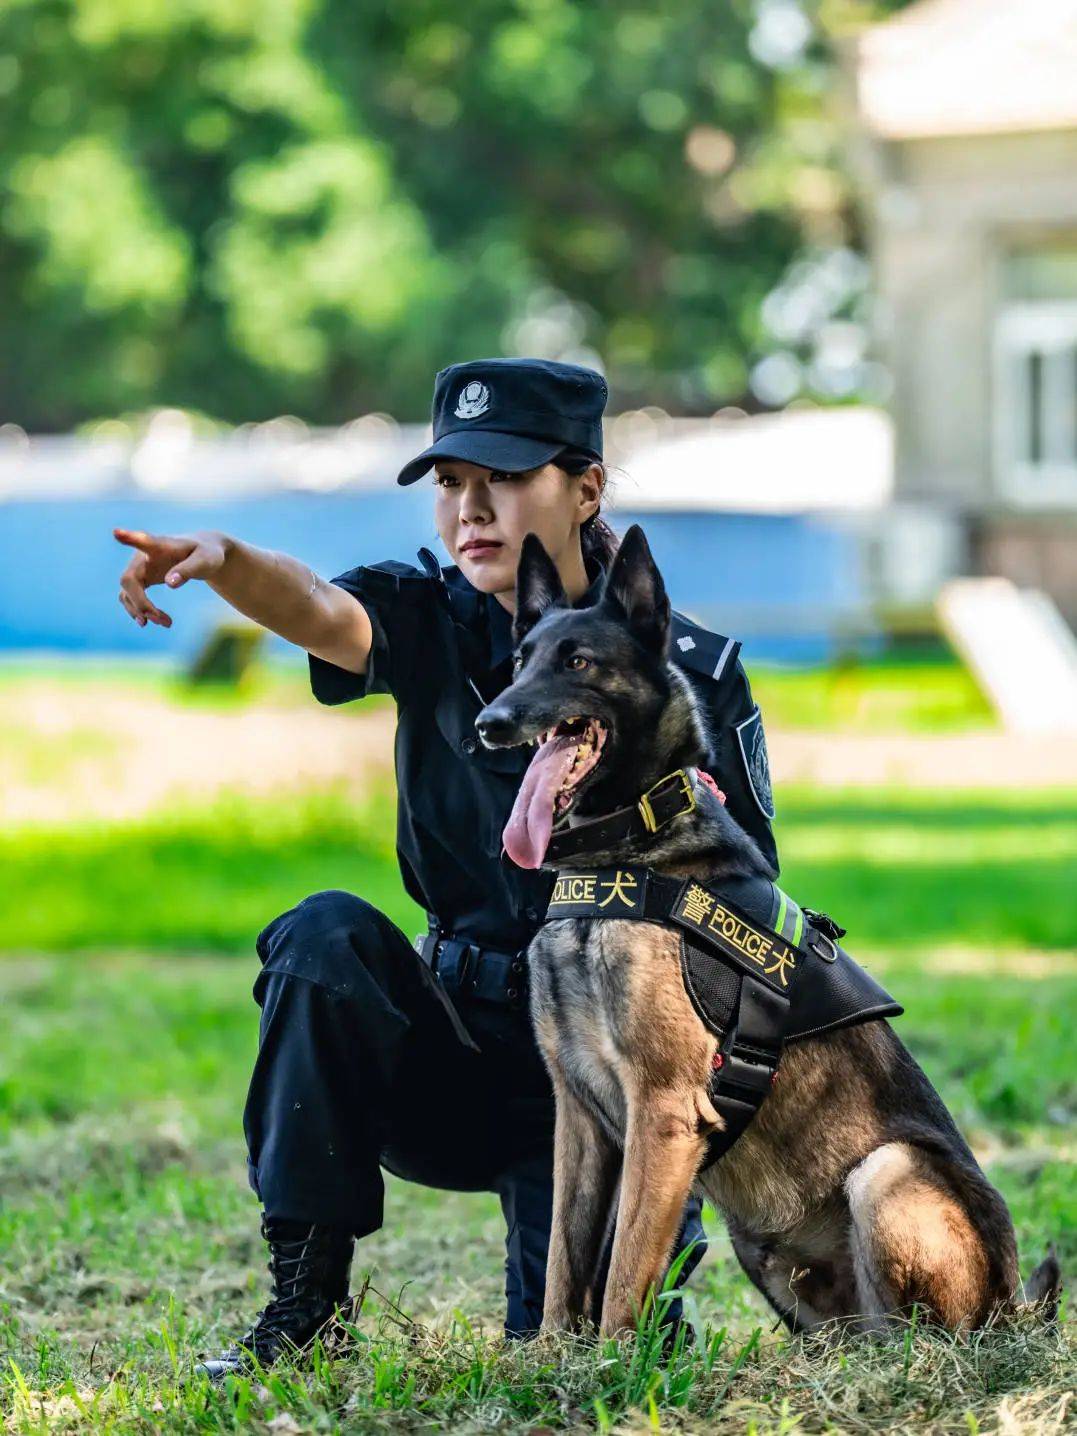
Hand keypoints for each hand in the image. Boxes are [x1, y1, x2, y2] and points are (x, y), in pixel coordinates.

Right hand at [113, 527, 229, 627]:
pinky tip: (155, 620)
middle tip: (163, 621)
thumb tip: (169, 584)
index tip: (117, 532)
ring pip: (126, 593)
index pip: (143, 540)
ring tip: (167, 623)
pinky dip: (139, 611)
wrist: (202, 554)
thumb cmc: (206, 554)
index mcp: (160, 545)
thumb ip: (188, 569)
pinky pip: (130, 598)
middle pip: (128, 580)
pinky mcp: (139, 580)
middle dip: (141, 603)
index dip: (129, 537)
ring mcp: (138, 569)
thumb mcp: (205, 561)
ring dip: (140, 611)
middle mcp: (142, 556)